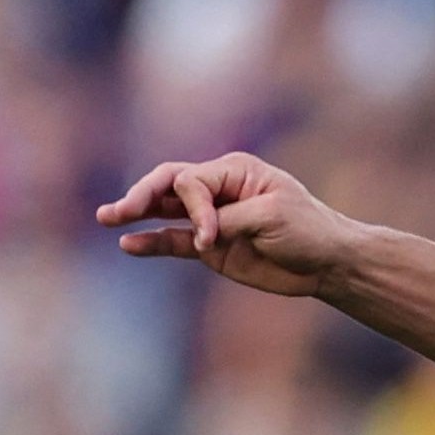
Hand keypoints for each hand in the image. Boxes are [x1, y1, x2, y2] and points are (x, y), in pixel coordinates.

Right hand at [97, 153, 361, 297]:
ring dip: (136, 214)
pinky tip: (128, 245)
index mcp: (234, 172)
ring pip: (164, 211)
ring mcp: (211, 220)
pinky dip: (152, 243)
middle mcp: (218, 191)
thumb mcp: (272, 217)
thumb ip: (227, 220)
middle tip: (115, 212)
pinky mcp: (211, 248)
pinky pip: (173, 242)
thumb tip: (194, 234)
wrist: (329, 263)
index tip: (211, 237)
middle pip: (167, 184)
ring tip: (106, 218)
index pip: (191, 181)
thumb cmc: (308, 230)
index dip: (193, 208)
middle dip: (141, 196)